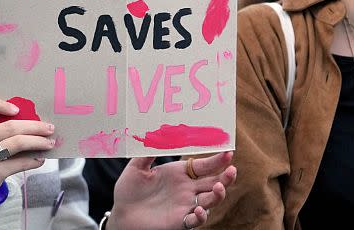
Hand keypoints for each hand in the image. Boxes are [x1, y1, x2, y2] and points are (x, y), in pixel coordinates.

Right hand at [0, 92, 54, 227]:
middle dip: (35, 126)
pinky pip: (20, 163)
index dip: (0, 103)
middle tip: (49, 128)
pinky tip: (40, 159)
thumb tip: (26, 123)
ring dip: (39, 142)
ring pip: (18, 142)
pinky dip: (34, 160)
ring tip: (50, 143)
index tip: (17, 110)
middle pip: (10, 126)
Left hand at [107, 152, 236, 229]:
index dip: (217, 160)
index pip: (205, 165)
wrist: (121, 213)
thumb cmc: (128, 190)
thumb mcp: (137, 167)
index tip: (228, 151)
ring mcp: (185, 205)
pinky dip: (200, 216)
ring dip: (218, 195)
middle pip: (214, 182)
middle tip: (232, 169)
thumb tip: (157, 133)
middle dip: (226, 177)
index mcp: (180, 173)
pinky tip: (197, 210)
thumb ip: (148, 151)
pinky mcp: (179, 221)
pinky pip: (195, 221)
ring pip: (210, 201)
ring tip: (218, 188)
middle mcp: (187, 189)